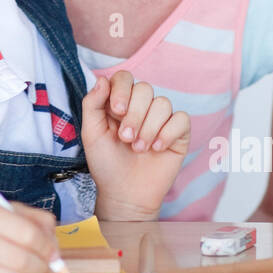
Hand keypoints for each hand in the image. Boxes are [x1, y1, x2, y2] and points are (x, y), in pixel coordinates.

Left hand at [80, 71, 190, 219]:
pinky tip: (157, 149)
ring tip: (139, 148)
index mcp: (119, 102)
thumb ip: (93, 104)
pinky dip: (168, 133)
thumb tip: (103, 79)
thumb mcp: (91, 133)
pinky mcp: (178, 133)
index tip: (116, 112)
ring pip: (163, 104)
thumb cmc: (107, 164)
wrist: (125, 194)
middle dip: (135, 115)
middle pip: (145, 89)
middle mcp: (141, 107)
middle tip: (126, 138)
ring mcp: (161, 119)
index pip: (124, 78)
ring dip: (149, 128)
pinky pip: (181, 119)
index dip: (122, 90)